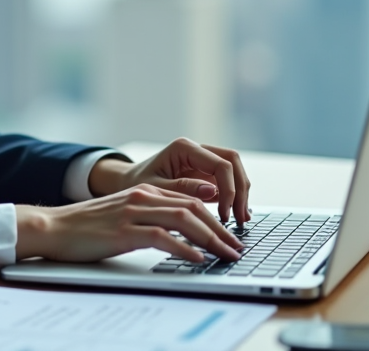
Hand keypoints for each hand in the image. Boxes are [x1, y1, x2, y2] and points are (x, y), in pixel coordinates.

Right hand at [14, 184, 244, 263]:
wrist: (54, 227)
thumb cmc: (87, 226)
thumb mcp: (125, 215)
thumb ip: (151, 216)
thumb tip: (182, 232)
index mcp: (145, 191)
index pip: (191, 199)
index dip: (216, 218)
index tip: (231, 237)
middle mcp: (143, 197)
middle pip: (194, 207)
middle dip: (221, 229)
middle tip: (237, 249)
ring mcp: (134, 212)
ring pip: (184, 219)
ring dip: (211, 239)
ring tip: (226, 255)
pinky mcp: (124, 231)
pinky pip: (162, 237)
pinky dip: (184, 248)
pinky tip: (197, 259)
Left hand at [88, 138, 251, 224]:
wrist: (126, 184)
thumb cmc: (136, 185)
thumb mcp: (155, 189)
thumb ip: (182, 189)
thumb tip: (213, 191)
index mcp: (184, 148)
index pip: (220, 164)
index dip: (229, 190)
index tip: (225, 215)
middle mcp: (197, 149)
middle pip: (233, 162)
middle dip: (241, 190)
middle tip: (241, 218)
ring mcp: (202, 160)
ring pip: (234, 170)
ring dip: (241, 194)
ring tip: (241, 220)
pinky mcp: (205, 173)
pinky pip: (227, 181)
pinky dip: (234, 197)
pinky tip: (236, 216)